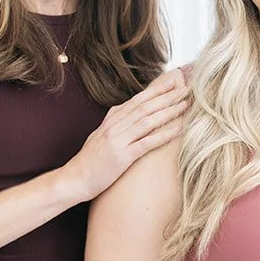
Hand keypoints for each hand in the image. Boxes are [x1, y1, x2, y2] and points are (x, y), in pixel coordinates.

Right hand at [63, 69, 188, 199]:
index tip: (172, 81)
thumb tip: (126, 111)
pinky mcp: (122, 156)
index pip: (137, 100)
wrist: (74, 179)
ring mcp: (118, 140)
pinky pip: (147, 143)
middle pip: (145, 106)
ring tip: (185, 105)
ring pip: (148, 121)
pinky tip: (178, 131)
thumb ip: (114, 122)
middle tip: (185, 88)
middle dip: (167, 96)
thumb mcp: (100, 135)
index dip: (156, 90)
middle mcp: (115, 126)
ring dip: (168, 112)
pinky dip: (164, 135)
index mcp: (111, 120)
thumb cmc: (89, 160)